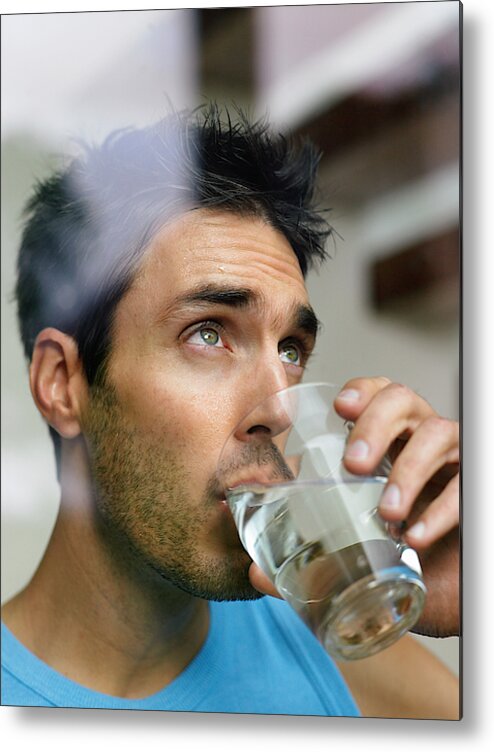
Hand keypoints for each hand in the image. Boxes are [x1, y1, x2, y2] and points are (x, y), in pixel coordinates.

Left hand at [249, 377, 459, 638]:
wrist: (445, 592)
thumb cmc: (397, 556)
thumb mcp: (352, 554)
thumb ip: (308, 560)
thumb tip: (256, 575)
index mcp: (391, 442)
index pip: (380, 395)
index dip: (364, 391)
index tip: (341, 409)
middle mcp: (422, 441)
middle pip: (404, 401)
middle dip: (376, 424)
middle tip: (353, 464)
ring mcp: (454, 464)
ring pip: (438, 434)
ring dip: (408, 469)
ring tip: (386, 511)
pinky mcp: (476, 494)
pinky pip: (466, 487)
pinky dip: (441, 510)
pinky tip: (415, 538)